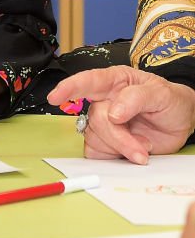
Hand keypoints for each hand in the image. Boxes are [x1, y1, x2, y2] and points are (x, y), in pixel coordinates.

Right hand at [47, 66, 194, 163]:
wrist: (181, 122)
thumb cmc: (171, 101)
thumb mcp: (161, 94)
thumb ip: (136, 98)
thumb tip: (113, 112)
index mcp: (115, 81)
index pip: (88, 81)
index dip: (69, 88)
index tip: (55, 97)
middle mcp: (105, 100)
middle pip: (96, 119)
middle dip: (119, 137)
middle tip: (143, 147)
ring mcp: (105, 122)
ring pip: (94, 137)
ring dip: (121, 148)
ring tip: (143, 146)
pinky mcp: (107, 142)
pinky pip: (96, 152)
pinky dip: (115, 157)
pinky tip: (131, 152)